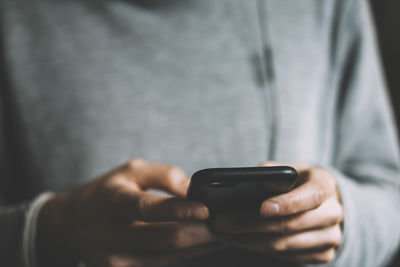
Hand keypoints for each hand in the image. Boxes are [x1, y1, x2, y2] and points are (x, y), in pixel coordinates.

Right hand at [37, 159, 217, 266]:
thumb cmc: (108, 191)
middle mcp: (113, 234)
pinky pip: (166, 263)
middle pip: (166, 238)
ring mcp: (118, 259)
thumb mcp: (130, 170)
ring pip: (171, 255)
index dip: (179, 209)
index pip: (147, 207)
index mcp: (113, 201)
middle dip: (203, 231)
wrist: (73, 224)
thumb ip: (162, 174)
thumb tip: (193, 189)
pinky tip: (207, 242)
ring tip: (227, 232)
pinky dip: (189, 252)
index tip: (207, 208)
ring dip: (202, 244)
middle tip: (232, 222)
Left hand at [212, 162, 343, 263]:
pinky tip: (239, 241)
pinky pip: (287, 257)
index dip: (287, 204)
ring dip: (248, 241)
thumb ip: (271, 172)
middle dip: (250, 225)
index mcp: (325, 184)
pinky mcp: (323, 254)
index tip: (262, 209)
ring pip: (284, 245)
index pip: (310, 196)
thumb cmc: (296, 181)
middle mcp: (334, 212)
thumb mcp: (286, 169)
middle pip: (290, 225)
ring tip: (222, 233)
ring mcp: (331, 236)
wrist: (320, 201)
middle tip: (221, 223)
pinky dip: (259, 249)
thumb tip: (252, 182)